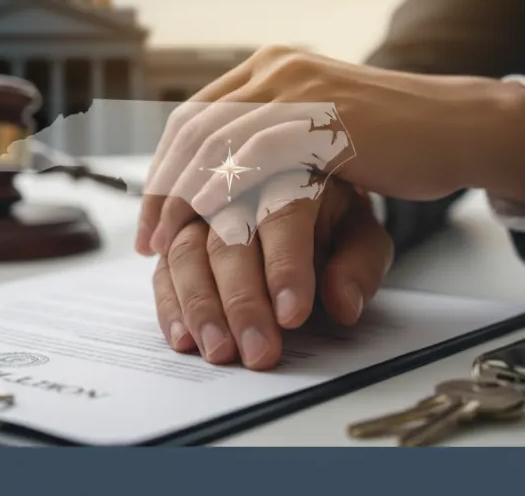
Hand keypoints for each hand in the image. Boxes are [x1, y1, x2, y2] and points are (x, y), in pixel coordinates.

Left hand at [136, 45, 524, 256]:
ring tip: (172, 250)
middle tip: (148, 241)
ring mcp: (302, 91)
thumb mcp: (318, 127)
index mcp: (269, 68)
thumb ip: (274, 138)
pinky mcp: (327, 120)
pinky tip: (220, 235)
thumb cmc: (392, 139)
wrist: (461, 126)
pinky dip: (234, 202)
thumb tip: (222, 177)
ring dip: (188, 202)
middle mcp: (277, 70)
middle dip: (164, 189)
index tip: (150, 215)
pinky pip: (262, 163)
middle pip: (195, 130)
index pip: (195, 115)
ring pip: (219, 146)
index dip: (165, 166)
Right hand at [151, 173, 392, 369]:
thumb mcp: (360, 236)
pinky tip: (182, 337)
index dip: (286, 267)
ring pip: (188, 253)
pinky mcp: (174, 235)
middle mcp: (236, 186)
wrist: (298, 191)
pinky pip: (164, 268)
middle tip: (257, 351)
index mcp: (289, 174)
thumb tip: (344, 306)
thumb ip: (359, 267)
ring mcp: (197, 209)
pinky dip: (169, 305)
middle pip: (230, 241)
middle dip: (242, 302)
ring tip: (218, 351)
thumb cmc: (330, 220)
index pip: (283, 217)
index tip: (293, 316)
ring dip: (201, 307)